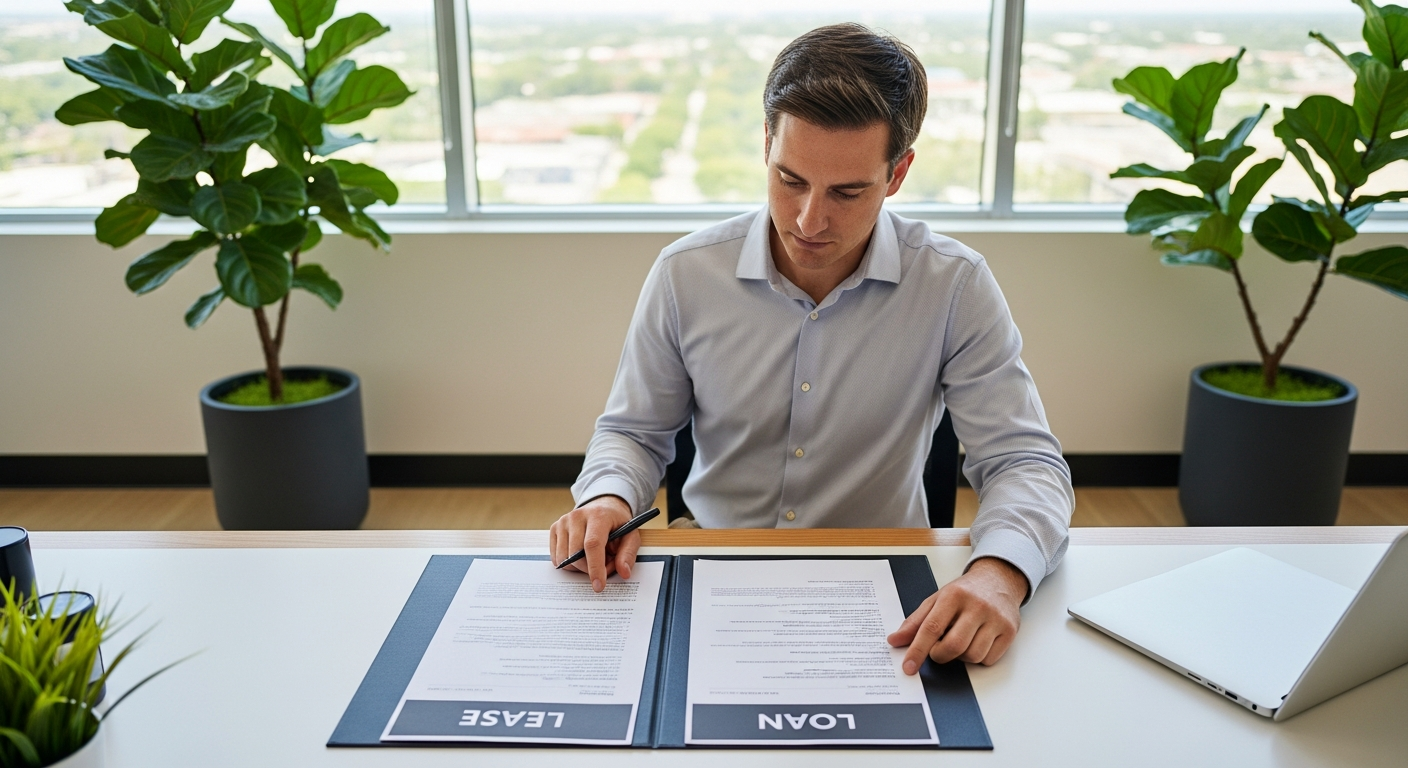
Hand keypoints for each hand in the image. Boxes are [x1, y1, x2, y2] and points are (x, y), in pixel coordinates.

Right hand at [548, 495, 638, 592]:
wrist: (603, 507)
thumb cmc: (617, 523)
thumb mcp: (631, 536)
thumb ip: (628, 554)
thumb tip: (623, 572)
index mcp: (598, 515)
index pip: (593, 544)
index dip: (595, 567)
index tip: (598, 586)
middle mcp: (577, 516)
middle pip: (576, 555)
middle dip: (590, 569)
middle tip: (605, 564)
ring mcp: (563, 522)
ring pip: (564, 559)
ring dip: (579, 567)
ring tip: (593, 557)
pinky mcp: (555, 528)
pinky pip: (557, 557)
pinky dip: (570, 563)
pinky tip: (581, 555)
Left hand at [886, 557, 1027, 670]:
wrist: (999, 580)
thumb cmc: (965, 592)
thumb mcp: (937, 599)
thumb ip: (915, 622)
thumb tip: (895, 641)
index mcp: (954, 595)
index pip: (932, 627)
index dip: (918, 650)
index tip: (909, 666)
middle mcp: (977, 605)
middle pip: (953, 646)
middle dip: (940, 655)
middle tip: (938, 649)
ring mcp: (996, 618)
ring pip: (972, 656)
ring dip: (961, 657)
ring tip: (961, 639)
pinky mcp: (1010, 630)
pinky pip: (988, 659)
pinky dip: (978, 657)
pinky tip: (977, 641)